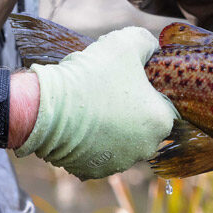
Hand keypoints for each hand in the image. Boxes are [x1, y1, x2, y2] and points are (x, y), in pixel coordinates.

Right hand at [13, 27, 177, 179]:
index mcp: (161, 122)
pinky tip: (79, 121)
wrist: (48, 106)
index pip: (163, 103)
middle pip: (142, 122)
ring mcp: (118, 163)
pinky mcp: (93, 170)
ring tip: (90, 104)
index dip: (147, 88)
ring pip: (120, 138)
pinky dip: (90, 139)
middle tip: (108, 89)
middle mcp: (145, 148)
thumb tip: (151, 48)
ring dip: (110, 124)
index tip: (129, 79)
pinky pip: (97, 152)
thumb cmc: (92, 74)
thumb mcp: (126, 42)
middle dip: (129, 108)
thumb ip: (147, 43)